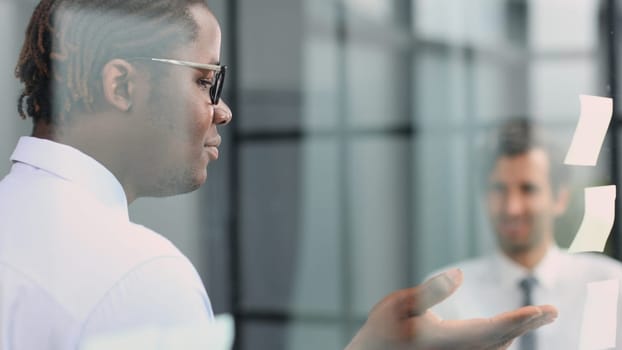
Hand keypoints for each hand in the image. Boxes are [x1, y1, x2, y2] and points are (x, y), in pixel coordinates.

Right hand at [345, 269, 556, 349]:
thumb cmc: (383, 328)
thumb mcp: (400, 304)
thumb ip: (430, 291)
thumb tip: (459, 274)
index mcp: (448, 339)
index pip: (493, 329)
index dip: (520, 320)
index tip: (544, 310)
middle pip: (501, 339)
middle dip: (528, 324)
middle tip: (552, 311)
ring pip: (496, 346)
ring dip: (518, 331)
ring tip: (539, 317)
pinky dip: (502, 339)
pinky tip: (508, 333)